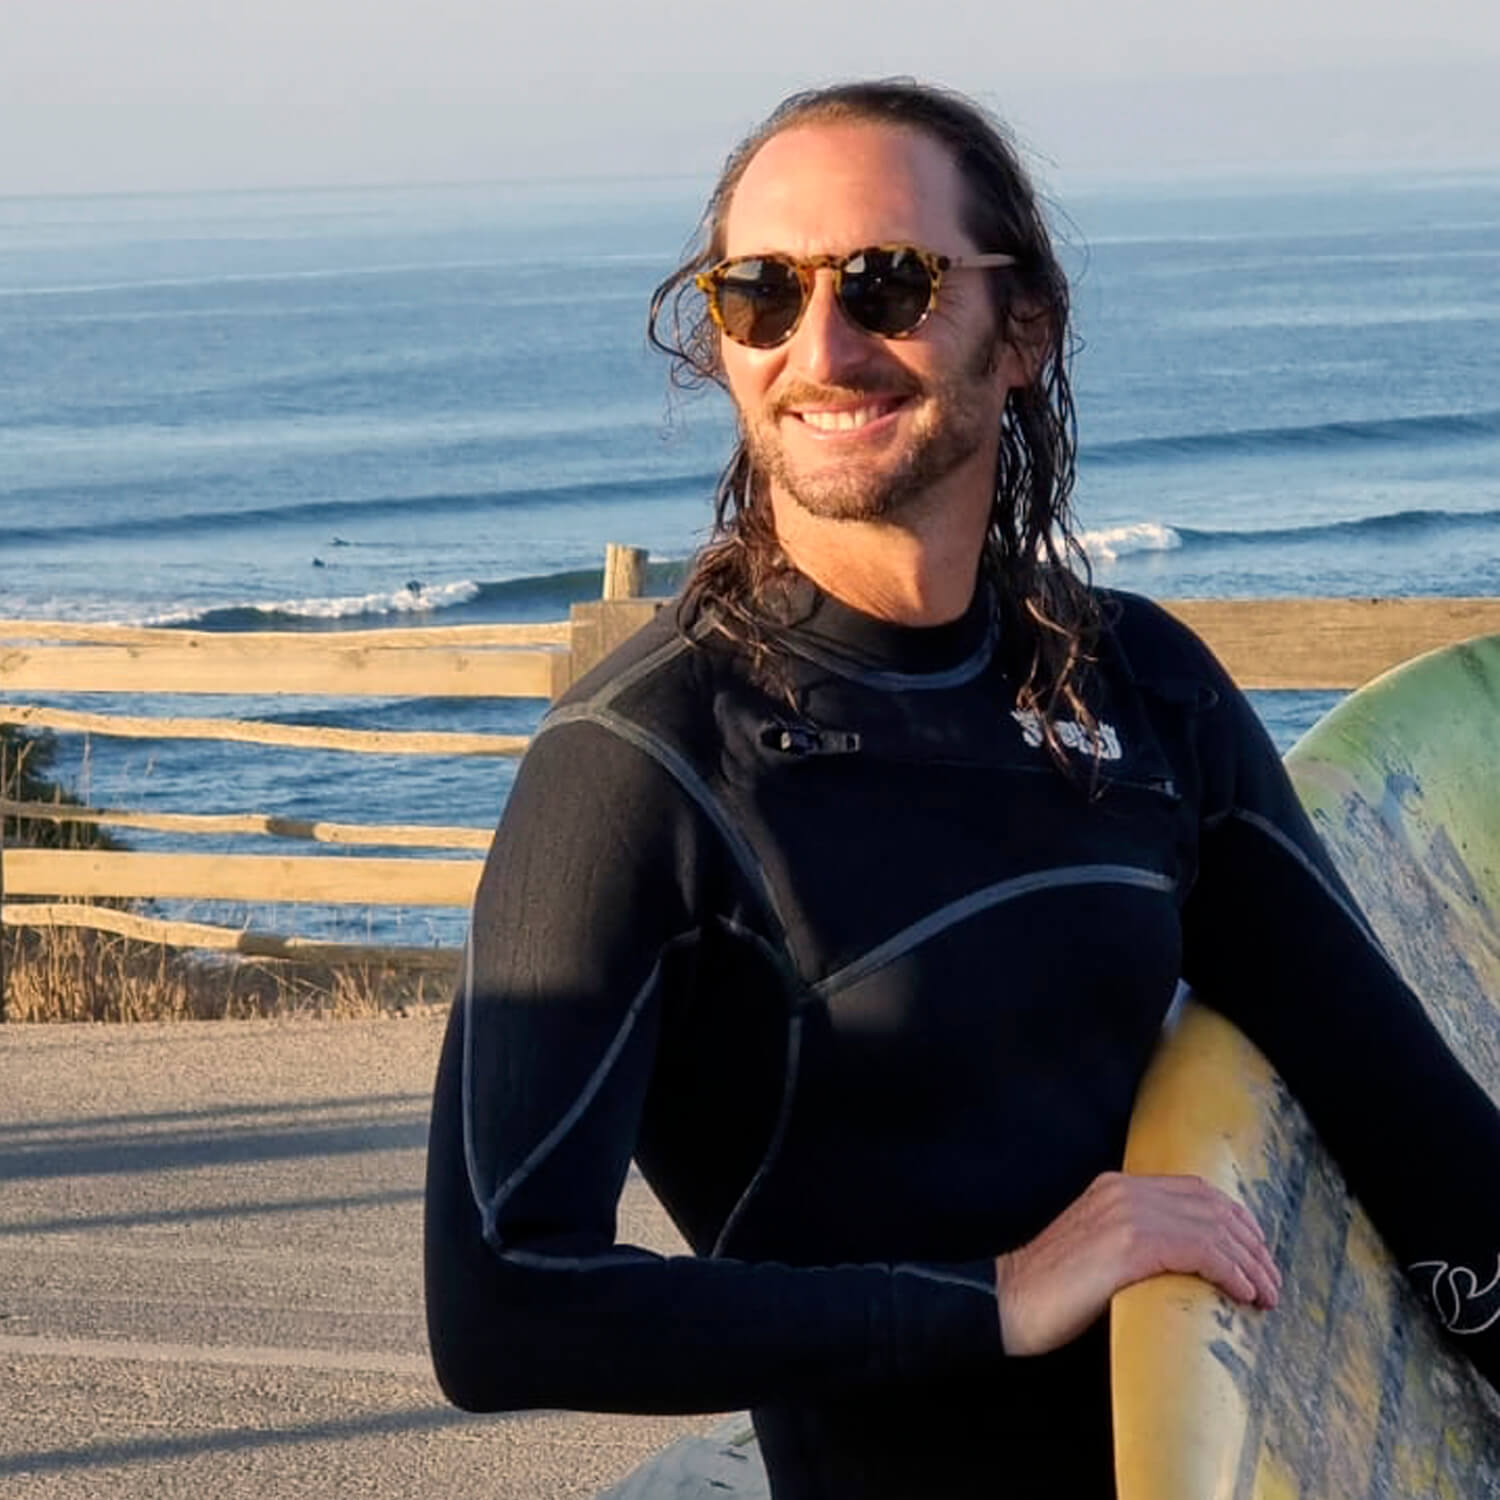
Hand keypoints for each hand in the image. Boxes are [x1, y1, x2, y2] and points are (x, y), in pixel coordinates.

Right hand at [993, 1171, 1280, 1355]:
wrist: (1006, 1300)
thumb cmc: (1051, 1289)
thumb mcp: (1099, 1250)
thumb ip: (1136, 1242)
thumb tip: (1186, 1264)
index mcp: (1117, 1187)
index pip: (1196, 1190)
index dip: (1236, 1220)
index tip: (1258, 1254)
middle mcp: (1125, 1191)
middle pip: (1212, 1205)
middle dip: (1251, 1243)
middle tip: (1272, 1281)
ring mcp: (1126, 1214)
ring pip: (1212, 1227)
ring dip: (1249, 1262)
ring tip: (1266, 1294)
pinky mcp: (1128, 1245)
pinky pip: (1198, 1249)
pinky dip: (1230, 1270)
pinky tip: (1242, 1292)